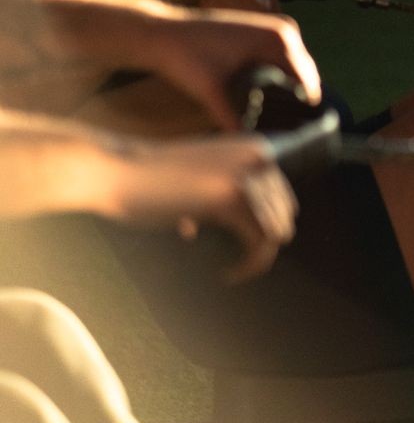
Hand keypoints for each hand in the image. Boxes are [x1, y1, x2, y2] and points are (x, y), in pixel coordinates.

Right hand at [107, 134, 297, 283]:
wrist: (119, 170)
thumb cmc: (151, 179)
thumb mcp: (202, 177)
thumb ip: (229, 192)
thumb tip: (258, 230)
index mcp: (254, 148)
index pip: (283, 196)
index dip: (268, 225)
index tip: (246, 246)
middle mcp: (257, 155)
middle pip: (284, 214)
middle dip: (264, 242)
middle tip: (239, 263)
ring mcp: (244, 175)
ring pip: (276, 230)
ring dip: (258, 258)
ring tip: (235, 272)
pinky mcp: (228, 198)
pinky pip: (259, 243)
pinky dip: (249, 265)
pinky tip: (227, 275)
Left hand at [137, 7, 321, 129]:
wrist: (163, 33)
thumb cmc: (186, 58)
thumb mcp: (210, 92)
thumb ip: (231, 120)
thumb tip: (250, 150)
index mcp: (279, 40)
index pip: (307, 82)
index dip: (305, 111)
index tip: (299, 137)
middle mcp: (284, 30)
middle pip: (305, 74)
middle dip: (300, 102)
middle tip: (288, 134)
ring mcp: (275, 28)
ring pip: (295, 68)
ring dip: (291, 91)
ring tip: (280, 121)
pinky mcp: (262, 32)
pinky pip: (283, 60)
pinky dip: (281, 79)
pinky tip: (269, 102)